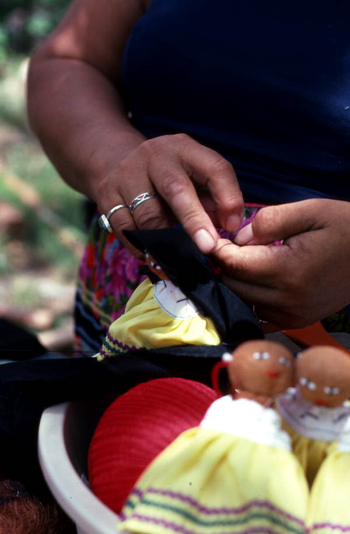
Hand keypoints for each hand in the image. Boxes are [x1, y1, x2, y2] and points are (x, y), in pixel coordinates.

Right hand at [97, 133, 242, 255]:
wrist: (116, 159)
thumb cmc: (168, 176)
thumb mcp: (193, 176)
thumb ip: (214, 199)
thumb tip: (228, 227)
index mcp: (185, 149)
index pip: (214, 168)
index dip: (228, 198)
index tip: (232, 226)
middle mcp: (156, 156)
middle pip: (177, 189)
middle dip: (194, 221)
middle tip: (207, 247)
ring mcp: (128, 174)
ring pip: (148, 215)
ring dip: (165, 240)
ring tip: (178, 257)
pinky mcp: (108, 194)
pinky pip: (126, 228)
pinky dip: (141, 247)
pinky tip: (153, 255)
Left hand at [213, 199, 349, 331]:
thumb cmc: (345, 227)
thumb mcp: (311, 210)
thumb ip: (270, 220)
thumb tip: (238, 237)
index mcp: (289, 271)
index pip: (234, 265)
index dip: (219, 250)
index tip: (218, 237)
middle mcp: (288, 300)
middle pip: (233, 286)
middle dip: (226, 265)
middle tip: (232, 246)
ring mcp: (293, 315)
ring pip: (242, 302)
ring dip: (237, 283)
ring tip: (248, 261)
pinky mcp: (297, 322)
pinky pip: (258, 316)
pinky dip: (251, 300)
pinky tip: (258, 283)